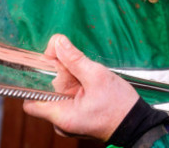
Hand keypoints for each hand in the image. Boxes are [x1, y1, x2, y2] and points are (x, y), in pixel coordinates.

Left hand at [23, 34, 139, 140]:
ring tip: (84, 72)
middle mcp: (62, 122)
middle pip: (47, 92)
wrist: (138, 124)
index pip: (30, 101)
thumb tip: (58, 43)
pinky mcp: (78, 116)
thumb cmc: (120, 107)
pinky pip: (69, 97)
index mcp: (62, 116)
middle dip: (57, 73)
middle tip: (70, 59)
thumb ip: (74, 59)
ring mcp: (70, 120)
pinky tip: (87, 80)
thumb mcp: (97, 76)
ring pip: (59, 93)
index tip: (45, 64)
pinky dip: (75, 85)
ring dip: (68, 77)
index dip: (34, 81)